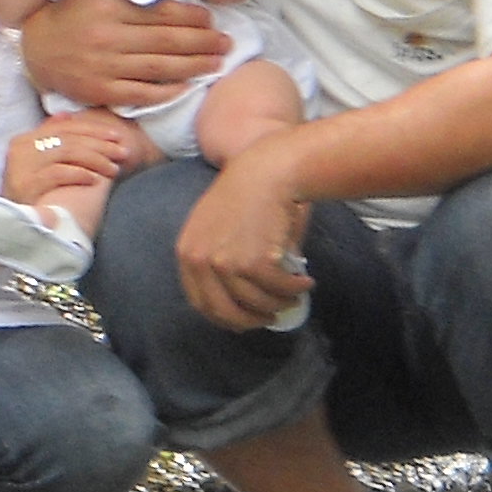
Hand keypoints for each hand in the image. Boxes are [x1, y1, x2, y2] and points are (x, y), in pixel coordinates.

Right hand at [4, 110, 137, 207]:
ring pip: (66, 152)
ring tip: (114, 168)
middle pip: (68, 139)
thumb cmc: (29, 196)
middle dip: (100, 144)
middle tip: (123, 152)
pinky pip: (58, 173)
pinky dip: (79, 174)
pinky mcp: (25, 184)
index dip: (93, 130)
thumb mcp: (37, 165)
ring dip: (95, 159)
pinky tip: (95, 180)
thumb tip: (66, 116)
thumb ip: (50, 140)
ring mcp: (21, 166)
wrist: (9, 226)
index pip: (64, 127)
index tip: (117, 136)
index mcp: (24, 139)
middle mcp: (20, 148)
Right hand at [19, 0, 226, 110]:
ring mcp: (104, 67)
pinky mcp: (100, 91)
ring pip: (160, 68)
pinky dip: (167, 92)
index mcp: (109, 6)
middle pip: (168, 41)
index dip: (192, 17)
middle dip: (203, 42)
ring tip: (218, 63)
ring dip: (195, 66)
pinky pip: (141, 94)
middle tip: (227, 43)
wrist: (36, 47)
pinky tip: (188, 87)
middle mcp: (108, 37)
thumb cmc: (70, 9)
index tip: (211, 18)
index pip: (162, 13)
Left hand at [174, 144, 313, 327]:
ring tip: (294, 297)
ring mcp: (224, 263)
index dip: (224, 316)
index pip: (200, 301)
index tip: (243, 320)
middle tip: (270, 318)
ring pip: (256, 302)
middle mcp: (199, 260)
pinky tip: (305, 283)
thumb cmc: (246, 196)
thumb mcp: (214, 228)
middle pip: (224, 311)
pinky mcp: (253, 262)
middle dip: (251, 320)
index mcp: (186, 252)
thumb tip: (240, 300)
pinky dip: (294, 289)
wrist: (267, 171)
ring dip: (279, 304)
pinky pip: (277, 288)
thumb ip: (217, 260)